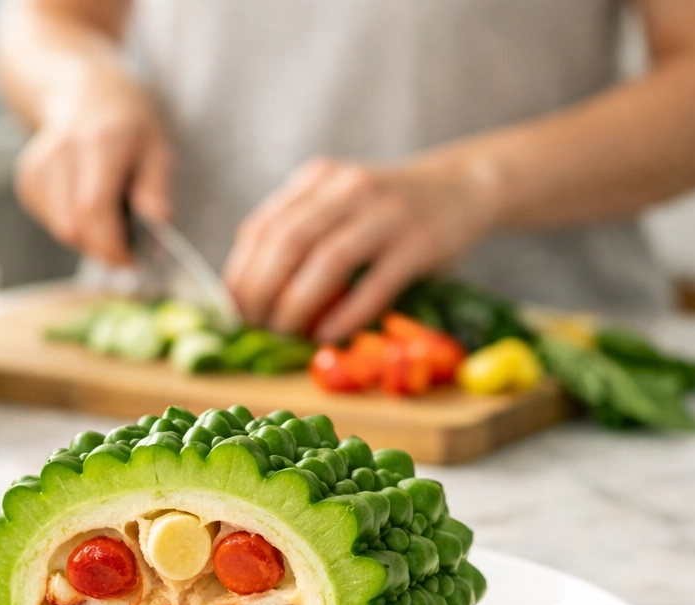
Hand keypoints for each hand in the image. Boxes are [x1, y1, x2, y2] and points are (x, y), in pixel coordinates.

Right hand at [14, 68, 171, 264]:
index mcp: (100, 142)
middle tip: (124, 248)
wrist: (81, 90)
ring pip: (60, 228)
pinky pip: (49, 222)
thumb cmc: (127, 122)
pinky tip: (84, 203)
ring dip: (88, 238)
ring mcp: (39, 164)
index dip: (111, 245)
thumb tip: (157, 221)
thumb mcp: (157, 146)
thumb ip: (156, 186)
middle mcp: (62, 151)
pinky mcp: (27, 178)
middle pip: (73, 225)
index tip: (130, 260)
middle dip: (102, 248)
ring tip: (108, 216)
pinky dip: (71, 225)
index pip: (94, 208)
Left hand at [224, 154, 499, 341]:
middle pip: (288, 240)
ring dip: (298, 303)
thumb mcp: (337, 204)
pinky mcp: (420, 243)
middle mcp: (349, 188)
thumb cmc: (387, 211)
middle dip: (262, 290)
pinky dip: (346, 313)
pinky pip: (376, 284)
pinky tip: (327, 335)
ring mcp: (388, 213)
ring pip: (328, 259)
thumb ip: (298, 233)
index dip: (240, 272)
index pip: (263, 226)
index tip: (231, 309)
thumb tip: (249, 293)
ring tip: (285, 333)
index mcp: (319, 178)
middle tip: (254, 326)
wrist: (463, 187)